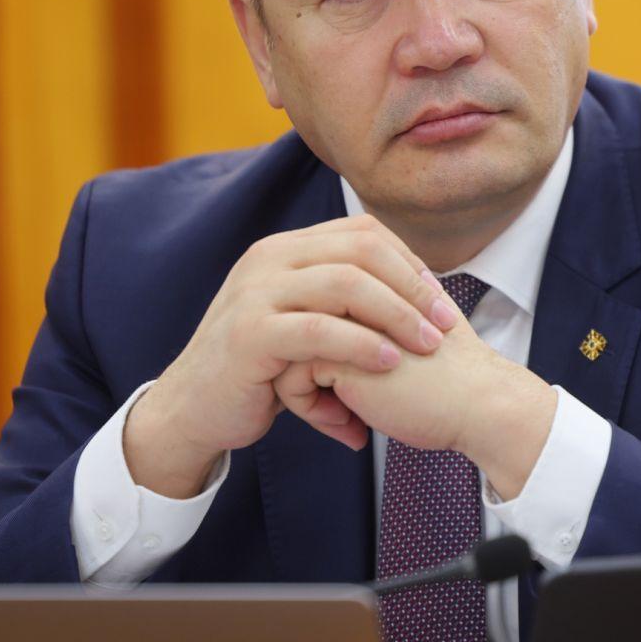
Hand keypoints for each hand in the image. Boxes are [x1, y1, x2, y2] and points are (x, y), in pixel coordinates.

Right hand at [124, 216, 459, 496]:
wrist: (194, 408)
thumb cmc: (261, 368)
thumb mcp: (305, 322)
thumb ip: (347, 302)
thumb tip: (418, 296)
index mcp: (287, 249)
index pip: (364, 233)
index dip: (410, 263)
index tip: (440, 301)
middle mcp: (270, 259)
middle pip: (363, 251)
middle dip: (413, 287)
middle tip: (445, 324)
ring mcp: (257, 293)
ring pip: (346, 284)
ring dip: (397, 315)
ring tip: (427, 346)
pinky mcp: (250, 334)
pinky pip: (319, 330)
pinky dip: (361, 344)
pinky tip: (389, 362)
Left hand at [273, 310, 558, 499]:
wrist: (479, 403)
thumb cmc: (446, 385)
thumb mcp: (402, 343)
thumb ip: (374, 331)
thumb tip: (325, 357)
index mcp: (372, 285)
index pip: (313, 317)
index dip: (321, 354)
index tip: (344, 394)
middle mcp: (355, 293)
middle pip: (294, 330)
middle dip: (302, 374)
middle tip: (336, 411)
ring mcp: (344, 317)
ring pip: (286, 350)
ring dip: (303, 392)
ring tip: (341, 420)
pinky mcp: (338, 349)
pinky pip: (291, 377)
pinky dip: (308, 408)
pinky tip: (349, 427)